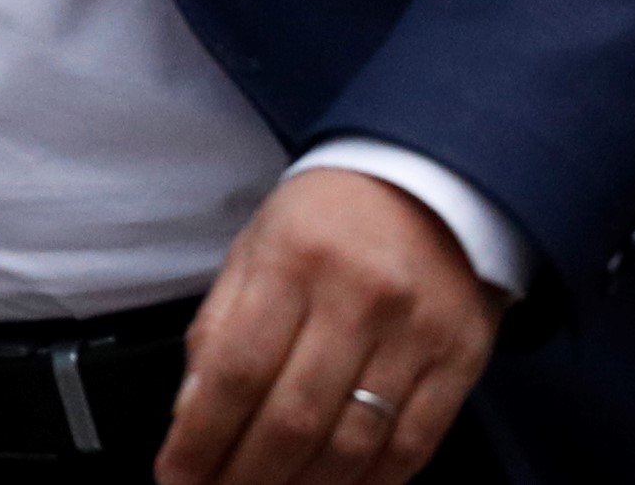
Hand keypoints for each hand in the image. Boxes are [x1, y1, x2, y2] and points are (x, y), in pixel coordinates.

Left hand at [153, 169, 499, 484]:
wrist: (430, 180)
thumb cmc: (328, 220)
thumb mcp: (255, 247)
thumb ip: (218, 327)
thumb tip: (189, 412)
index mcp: (293, 260)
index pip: (236, 371)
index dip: (200, 438)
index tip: (175, 477)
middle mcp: (357, 297)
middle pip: (293, 419)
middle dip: (245, 478)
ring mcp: (414, 334)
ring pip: (353, 444)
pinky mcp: (458, 361)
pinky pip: (413, 445)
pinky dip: (371, 484)